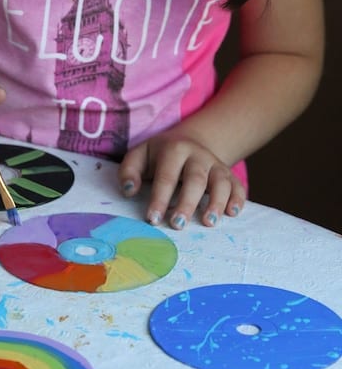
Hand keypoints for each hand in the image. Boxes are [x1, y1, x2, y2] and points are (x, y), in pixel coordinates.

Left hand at [119, 133, 245, 228]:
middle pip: (195, 179)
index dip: (159, 198)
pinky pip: (237, 186)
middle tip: (177, 225)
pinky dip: (238, 199)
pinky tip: (232, 213)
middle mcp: (198, 156)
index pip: (166, 176)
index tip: (152, 220)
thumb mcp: (139, 156)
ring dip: (217, 202)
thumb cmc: (158, 157)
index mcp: (174, 150)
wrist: (188, 143)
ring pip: (221, 182)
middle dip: (187, 203)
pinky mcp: (229, 175)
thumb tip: (129, 191)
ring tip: (209, 223)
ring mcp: (216, 164)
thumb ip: (129, 171)